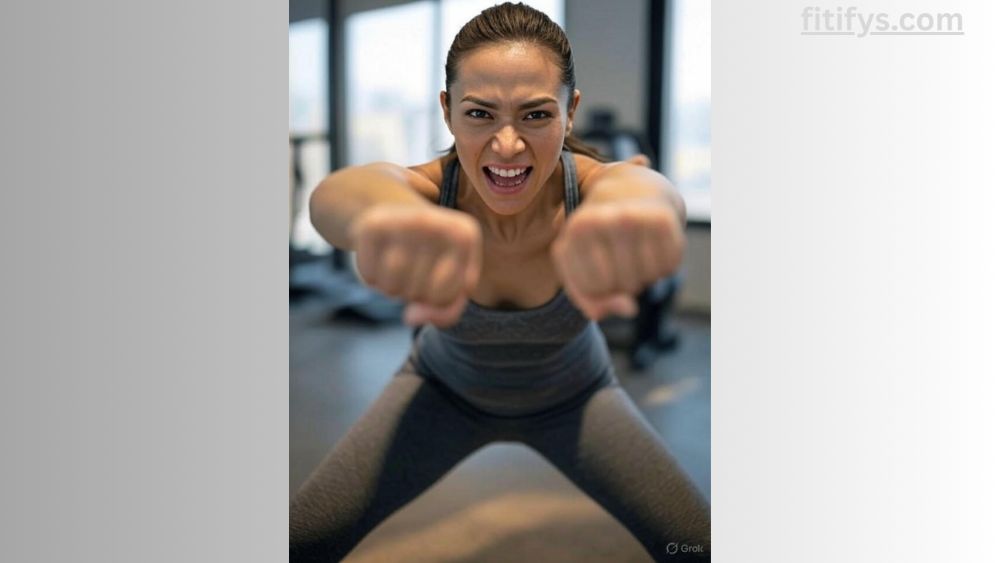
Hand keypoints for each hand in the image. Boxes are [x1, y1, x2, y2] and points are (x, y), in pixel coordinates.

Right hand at [350, 205, 481, 327]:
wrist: (398, 213)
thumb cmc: (433, 256)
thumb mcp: (453, 283)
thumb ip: (446, 311)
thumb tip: (410, 318)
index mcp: (464, 235)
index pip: (445, 296)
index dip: (436, 298)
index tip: (436, 274)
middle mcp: (435, 223)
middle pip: (418, 293)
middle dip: (414, 291)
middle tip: (414, 265)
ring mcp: (402, 221)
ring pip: (392, 288)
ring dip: (392, 288)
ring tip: (399, 263)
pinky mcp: (372, 225)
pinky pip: (369, 277)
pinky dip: (373, 277)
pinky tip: (381, 256)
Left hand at [551, 201, 683, 320]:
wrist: (633, 192)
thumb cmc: (600, 241)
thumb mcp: (581, 269)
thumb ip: (592, 301)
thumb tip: (629, 309)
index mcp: (577, 229)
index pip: (593, 288)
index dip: (600, 287)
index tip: (598, 265)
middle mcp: (605, 219)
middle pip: (622, 284)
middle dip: (624, 282)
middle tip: (621, 257)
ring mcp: (634, 217)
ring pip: (645, 278)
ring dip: (644, 275)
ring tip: (636, 251)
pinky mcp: (663, 219)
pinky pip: (667, 268)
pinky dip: (663, 266)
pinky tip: (653, 246)